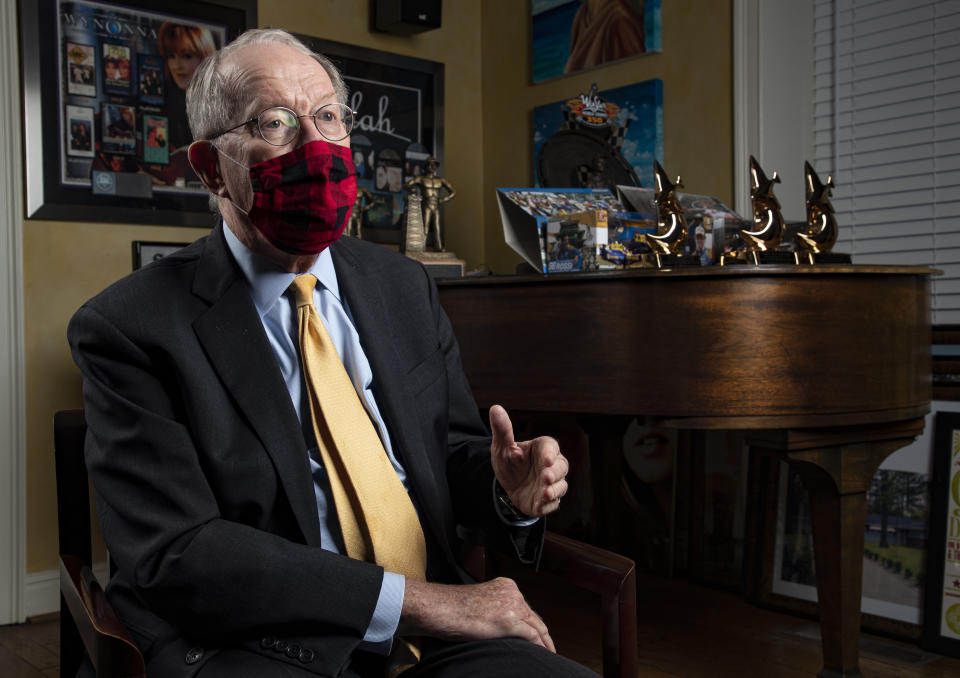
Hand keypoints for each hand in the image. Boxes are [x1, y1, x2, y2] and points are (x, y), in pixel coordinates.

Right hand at [399, 578, 554, 651]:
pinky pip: (532, 636)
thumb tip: (501, 626)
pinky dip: (539, 646)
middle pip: (534, 616)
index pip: (525, 607)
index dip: (533, 623)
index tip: (538, 635)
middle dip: (542, 633)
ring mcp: (512, 605)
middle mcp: (512, 592)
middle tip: (549, 647)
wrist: (440, 608)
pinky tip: (542, 654)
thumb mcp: (479, 603)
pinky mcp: (510, 620)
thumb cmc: (452, 608)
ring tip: (549, 654)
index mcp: (505, 585)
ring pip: (537, 626)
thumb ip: (495, 609)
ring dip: (545, 642)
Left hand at [489, 405, 568, 516]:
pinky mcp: (550, 500)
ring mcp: (553, 484)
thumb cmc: (509, 462)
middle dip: (555, 473)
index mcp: (543, 448)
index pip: (551, 447)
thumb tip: (495, 408)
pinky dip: (548, 505)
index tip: (546, 460)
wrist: (508, 487)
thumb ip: (502, 429)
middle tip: (546, 477)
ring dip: (554, 490)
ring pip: (561, 486)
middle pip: (562, 467)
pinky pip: (554, 503)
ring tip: (544, 493)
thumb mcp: (502, 447)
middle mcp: (552, 465)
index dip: (550, 454)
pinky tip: (541, 504)